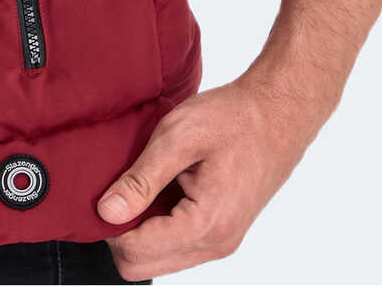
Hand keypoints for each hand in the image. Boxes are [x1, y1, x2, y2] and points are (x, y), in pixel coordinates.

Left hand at [94, 71, 327, 279]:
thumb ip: (141, 180)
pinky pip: (177, 245)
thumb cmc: (232, 118)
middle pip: (143, 266)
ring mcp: (221, 242)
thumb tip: (106, 212)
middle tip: (120, 187)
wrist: (278, 113)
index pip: (135, 253)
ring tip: (143, 184)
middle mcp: (216, 244)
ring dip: (141, 228)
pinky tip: (161, 187)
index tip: (103, 189)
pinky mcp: (222, 232)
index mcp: (206, 224)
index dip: (109, 225)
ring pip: (159, 259)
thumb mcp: (178, 137)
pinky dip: (159, 224)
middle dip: (121, 232)